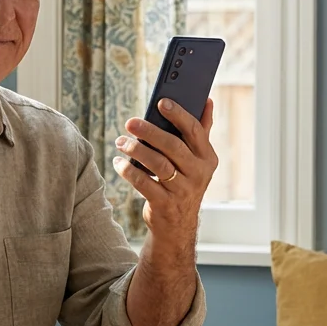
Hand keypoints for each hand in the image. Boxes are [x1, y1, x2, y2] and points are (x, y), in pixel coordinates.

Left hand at [111, 98, 218, 246]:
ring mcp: (182, 191)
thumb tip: (207, 100)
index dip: (178, 115)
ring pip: (158, 164)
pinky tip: (118, 163)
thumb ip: (202, 130)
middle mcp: (199, 174)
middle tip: (130, 122)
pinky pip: (144, 184)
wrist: (178, 225)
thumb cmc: (184, 182)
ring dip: (136, 150)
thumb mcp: (197, 160)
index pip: (195, 131)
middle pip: (173, 146)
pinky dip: (128, 171)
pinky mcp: (165, 205)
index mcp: (207, 158)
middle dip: (150, 132)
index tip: (161, 102)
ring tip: (121, 142)